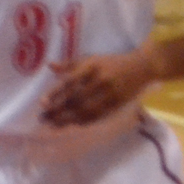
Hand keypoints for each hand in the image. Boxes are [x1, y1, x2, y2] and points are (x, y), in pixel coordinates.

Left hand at [41, 50, 157, 126]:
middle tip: (43, 118)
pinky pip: (98, 115)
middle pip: (75, 98)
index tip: (42, 103)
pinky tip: (73, 125)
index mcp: (90, 66)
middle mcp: (99, 80)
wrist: (141, 67)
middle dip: (58, 110)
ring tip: (53, 125)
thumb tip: (50, 66)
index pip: (69, 81)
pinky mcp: (117, 103)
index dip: (55, 93)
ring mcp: (109, 93)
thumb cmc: (111, 62)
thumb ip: (70, 64)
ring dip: (68, 119)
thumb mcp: (91, 58)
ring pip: (86, 110)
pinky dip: (84, 121)